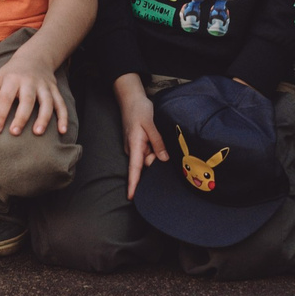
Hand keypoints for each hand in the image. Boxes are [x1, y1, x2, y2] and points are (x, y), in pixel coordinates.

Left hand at [0, 47, 68, 135]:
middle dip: (21, 116)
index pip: (5, 97)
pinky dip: (63, 116)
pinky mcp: (54, 90)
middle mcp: (30, 81)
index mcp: (12, 79)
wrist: (34, 57)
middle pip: (27, 99)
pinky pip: (61, 103)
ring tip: (38, 133)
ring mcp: (44, 85)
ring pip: (47, 101)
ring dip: (44, 117)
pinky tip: (62, 130)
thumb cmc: (11, 74)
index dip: (0, 113)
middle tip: (15, 133)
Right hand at [115, 73, 165, 199]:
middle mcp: (133, 149)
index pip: (134, 169)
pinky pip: (148, 151)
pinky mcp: (138, 143)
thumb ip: (157, 142)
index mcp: (134, 145)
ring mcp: (135, 147)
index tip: (131, 197)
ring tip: (156, 134)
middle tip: (160, 141)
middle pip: (146, 163)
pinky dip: (154, 148)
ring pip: (149, 157)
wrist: (131, 98)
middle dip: (155, 160)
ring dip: (156, 151)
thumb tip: (163, 159)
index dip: (133, 184)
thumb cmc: (139, 110)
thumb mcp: (150, 124)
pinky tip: (156, 138)